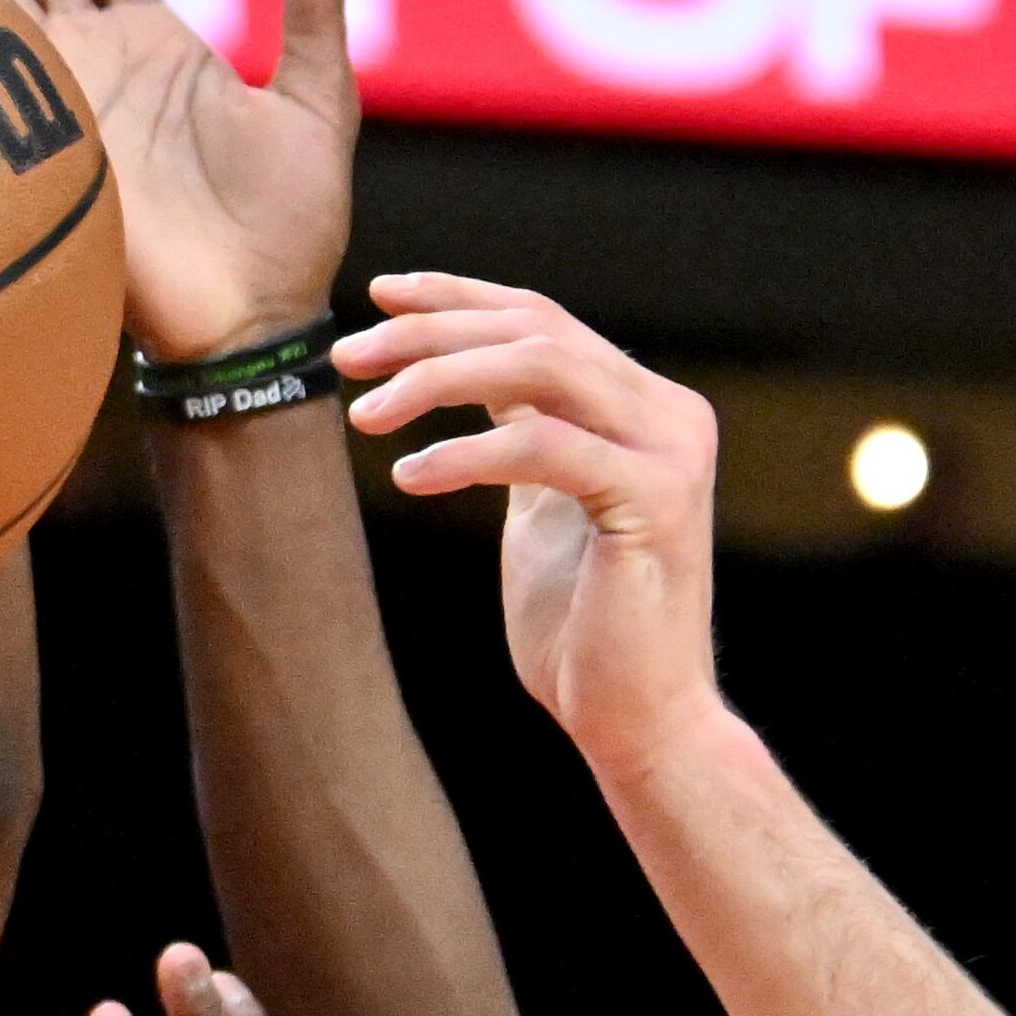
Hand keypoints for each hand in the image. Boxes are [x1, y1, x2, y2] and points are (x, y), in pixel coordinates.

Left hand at [335, 272, 726, 775]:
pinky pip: (544, 448)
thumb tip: (459, 369)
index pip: (540, 318)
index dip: (457, 296)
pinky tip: (410, 476)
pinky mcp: (655, 500)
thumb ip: (522, 431)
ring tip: (365, 416)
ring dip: (438, 379)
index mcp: (641, 404)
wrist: (639, 720)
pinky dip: (468, 452)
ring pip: (541, 368)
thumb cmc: (581, 625)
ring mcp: (669, 451)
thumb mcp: (539, 505)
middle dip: (429, 334)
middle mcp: (667, 412)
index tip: (378, 295)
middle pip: (533, 330)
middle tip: (346, 357)